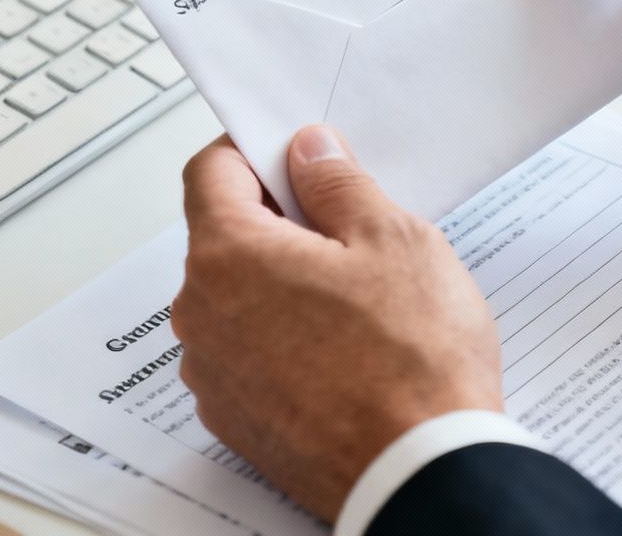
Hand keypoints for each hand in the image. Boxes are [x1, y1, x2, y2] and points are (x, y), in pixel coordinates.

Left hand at [173, 125, 502, 520]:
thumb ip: (339, 185)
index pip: (211, 173)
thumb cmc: (413, 359)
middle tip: (351, 231)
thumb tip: (309, 153)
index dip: (254, 151)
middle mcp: (202, 316)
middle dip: (280, 223)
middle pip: (225, 238)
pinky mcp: (236, 419)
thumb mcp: (394, 239)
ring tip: (359, 303)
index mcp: (229, 257)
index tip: (294, 153)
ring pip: (238, 299)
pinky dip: (285, 340)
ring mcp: (214, 375)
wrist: (419, 470)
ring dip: (283, 285)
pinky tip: (347, 351)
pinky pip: (249, 354)